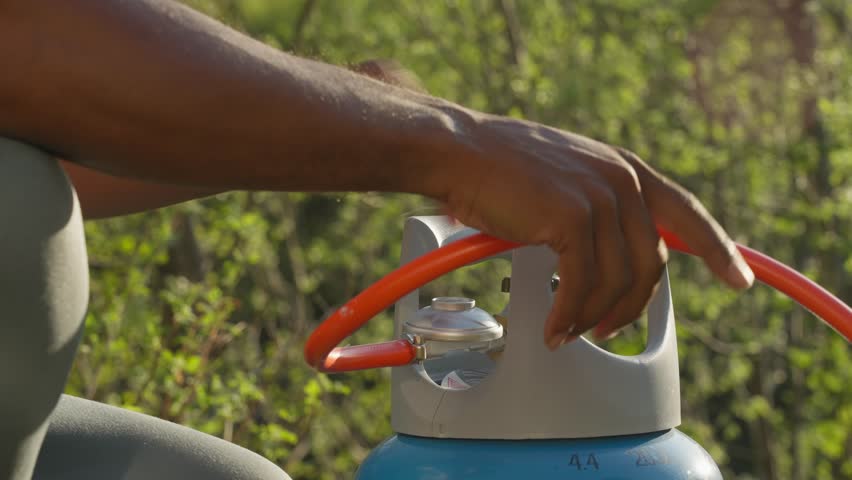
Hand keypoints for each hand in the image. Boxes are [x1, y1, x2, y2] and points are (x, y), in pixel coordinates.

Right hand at [348, 59, 752, 348]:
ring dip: (592, 318)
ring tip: (567, 331)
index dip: (717, 249)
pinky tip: (553, 328)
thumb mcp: (564, 179)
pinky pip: (582, 286)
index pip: (685, 212)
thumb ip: (595, 209)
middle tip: (606, 330)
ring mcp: (600, 197)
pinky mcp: (573, 218)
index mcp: (624, 168)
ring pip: (618, 282)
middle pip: (650, 264)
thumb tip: (604, 258)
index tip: (740, 279)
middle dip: (631, 308)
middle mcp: (622, 180)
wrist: (459, 150)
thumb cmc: (498, 168)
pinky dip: (568, 316)